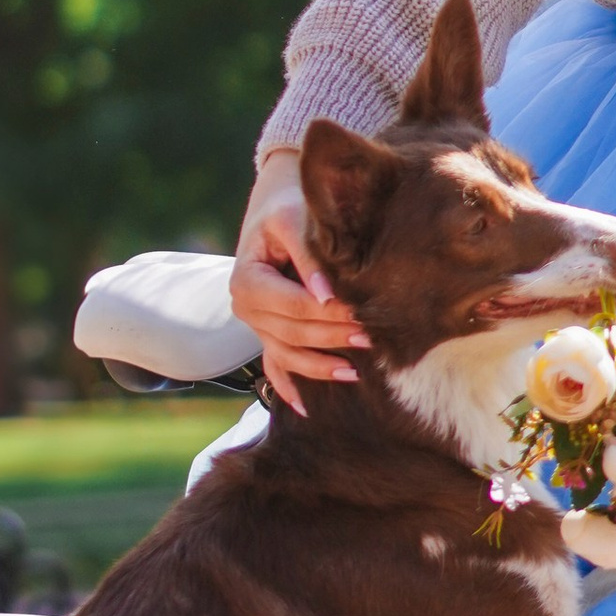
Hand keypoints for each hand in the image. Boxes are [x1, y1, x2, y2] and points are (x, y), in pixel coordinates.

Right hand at [231, 150, 368, 415]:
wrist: (276, 206)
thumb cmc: (289, 208)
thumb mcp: (294, 222)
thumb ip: (309, 258)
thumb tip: (329, 297)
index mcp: (247, 279)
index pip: (290, 305)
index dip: (325, 312)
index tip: (359, 312)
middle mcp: (245, 307)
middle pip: (291, 333)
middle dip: (331, 337)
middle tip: (370, 336)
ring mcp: (255, 324)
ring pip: (286, 354)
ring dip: (319, 366)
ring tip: (355, 371)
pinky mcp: (268, 332)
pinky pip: (274, 366)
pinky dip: (289, 388)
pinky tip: (307, 409)